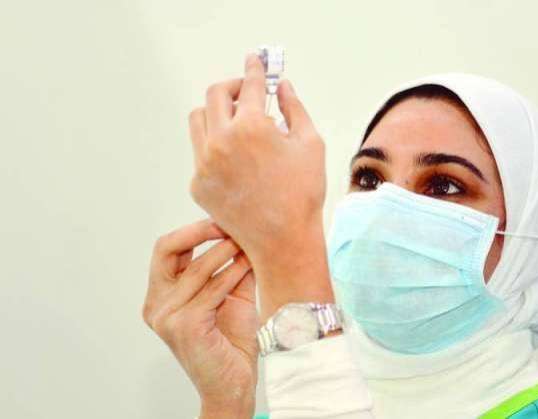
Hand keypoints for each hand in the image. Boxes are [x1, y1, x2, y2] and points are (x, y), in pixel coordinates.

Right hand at [142, 219, 257, 417]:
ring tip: (248, 242)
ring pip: (196, 268)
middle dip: (198, 231)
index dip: (193, 231)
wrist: (234, 385)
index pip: (166, 250)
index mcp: (161, 297)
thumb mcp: (232, 296)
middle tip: (228, 223)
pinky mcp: (185, 326)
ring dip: (225, 250)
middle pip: (166, 249)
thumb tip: (247, 233)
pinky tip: (247, 264)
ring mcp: (167, 317)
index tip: (222, 220)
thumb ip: (234, 267)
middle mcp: (156, 306)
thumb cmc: (231, 344)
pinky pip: (212, 289)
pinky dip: (232, 273)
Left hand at [188, 54, 333, 320]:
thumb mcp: (310, 144)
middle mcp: (221, 141)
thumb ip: (294, 108)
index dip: (255, 68)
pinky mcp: (198, 184)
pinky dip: (215, 145)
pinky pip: (200, 152)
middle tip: (247, 91)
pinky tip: (237, 157)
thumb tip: (282, 87)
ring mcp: (204, 164)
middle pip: (215, 94)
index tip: (255, 59)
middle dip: (232, 86)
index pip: (250, 85)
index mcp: (251, 127)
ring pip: (198, 120)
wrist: (284, 241)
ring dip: (216, 112)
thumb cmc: (303, 193)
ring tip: (237, 121)